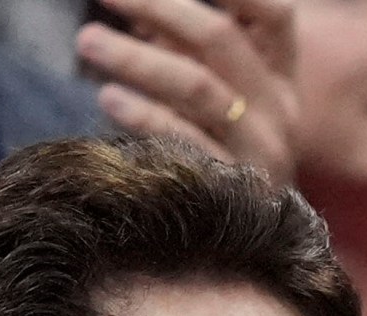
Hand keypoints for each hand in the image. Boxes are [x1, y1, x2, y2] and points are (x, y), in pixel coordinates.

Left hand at [78, 0, 296, 183]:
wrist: (259, 240)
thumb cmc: (226, 151)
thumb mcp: (218, 92)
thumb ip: (181, 46)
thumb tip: (134, 4)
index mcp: (280, 75)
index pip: (273, 15)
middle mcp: (278, 107)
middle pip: (220, 39)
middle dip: (159, 6)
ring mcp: (260, 149)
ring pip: (197, 88)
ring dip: (137, 58)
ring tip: (87, 40)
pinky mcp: (234, 189)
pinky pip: (185, 144)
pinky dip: (145, 117)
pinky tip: (108, 98)